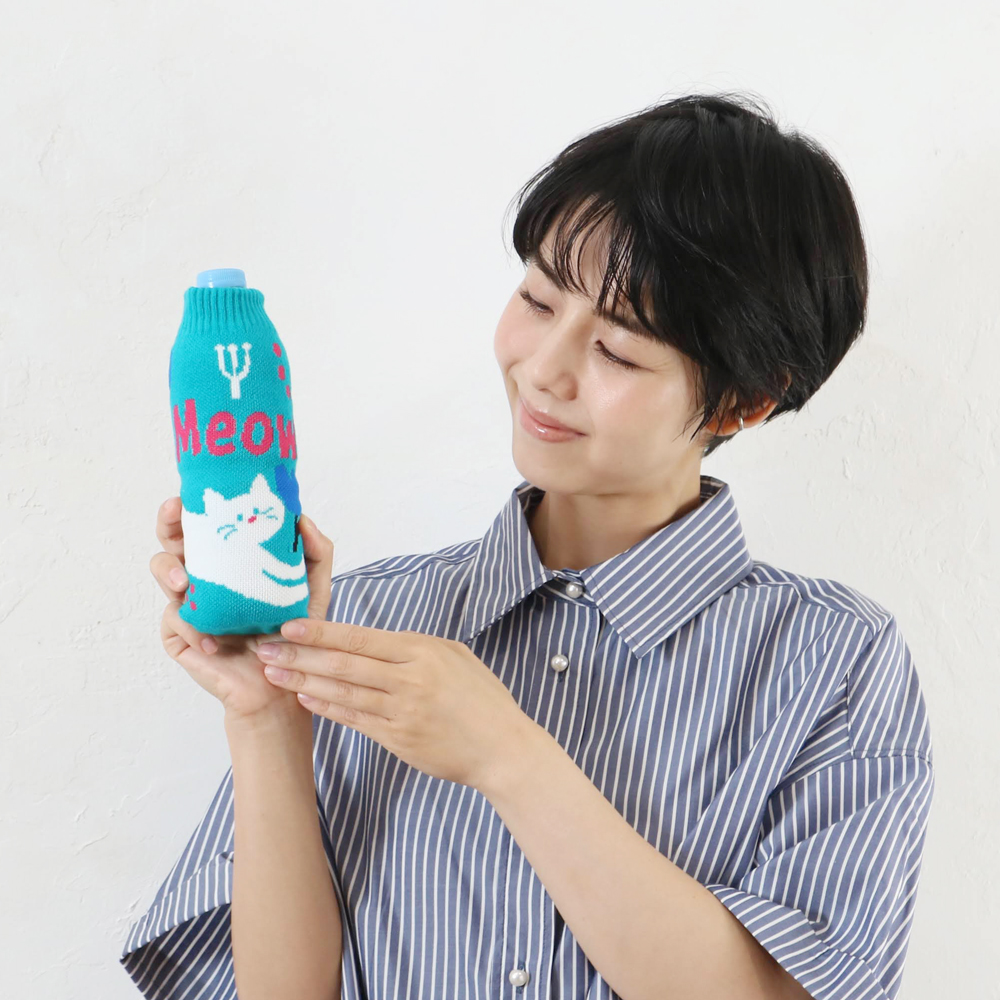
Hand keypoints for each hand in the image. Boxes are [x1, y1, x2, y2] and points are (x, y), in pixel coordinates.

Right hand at [150, 496, 334, 725]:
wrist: (282, 684)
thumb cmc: (295, 633)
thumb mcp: (314, 588)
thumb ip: (316, 551)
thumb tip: (302, 516)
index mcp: (231, 560)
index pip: (207, 525)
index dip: (196, 505)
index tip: (194, 492)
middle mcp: (205, 576)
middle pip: (173, 539)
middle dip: (168, 522)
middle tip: (175, 514)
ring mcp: (187, 604)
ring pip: (163, 572)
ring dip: (169, 572)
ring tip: (185, 584)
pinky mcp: (180, 635)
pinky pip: (175, 620)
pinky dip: (195, 629)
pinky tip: (216, 644)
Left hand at [252, 617, 533, 790]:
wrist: (502, 748)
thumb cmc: (481, 698)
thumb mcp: (454, 656)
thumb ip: (414, 647)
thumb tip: (375, 641)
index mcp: (421, 651)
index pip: (360, 637)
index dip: (321, 631)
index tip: (289, 625)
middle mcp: (408, 679)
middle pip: (343, 663)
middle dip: (300, 654)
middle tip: (264, 648)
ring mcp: (402, 711)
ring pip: (343, 692)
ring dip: (304, 681)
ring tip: (274, 673)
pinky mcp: (398, 739)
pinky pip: (355, 720)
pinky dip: (328, 708)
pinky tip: (305, 697)